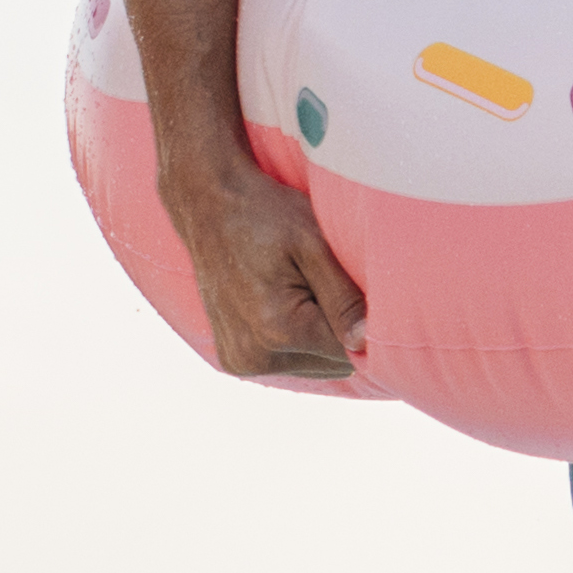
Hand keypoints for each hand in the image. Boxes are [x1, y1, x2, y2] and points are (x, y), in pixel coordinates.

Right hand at [164, 164, 363, 384]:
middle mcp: (254, 356)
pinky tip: (279, 303)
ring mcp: (240, 362)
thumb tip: (366, 345)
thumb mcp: (314, 246)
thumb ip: (344, 299)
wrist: (207, 205)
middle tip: (317, 282)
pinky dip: (294, 339)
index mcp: (278, 330)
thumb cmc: (266, 216)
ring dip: (316, 336)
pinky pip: (287, 362)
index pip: (351, 353)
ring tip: (296, 290)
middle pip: (333, 365)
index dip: (362, 322)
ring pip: (313, 366)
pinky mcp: (233, 360)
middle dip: (337, 329)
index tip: (351, 287)